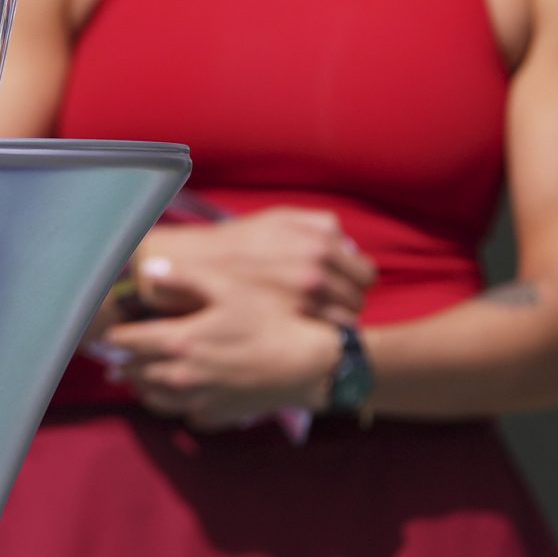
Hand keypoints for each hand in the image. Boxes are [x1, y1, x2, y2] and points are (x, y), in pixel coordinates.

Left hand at [105, 276, 343, 430]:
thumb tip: (149, 269)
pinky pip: (185, 416)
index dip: (116, 336)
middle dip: (124, 363)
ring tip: (136, 379)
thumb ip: (185, 277)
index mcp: (179, 342)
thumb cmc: (269, 319)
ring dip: (142, 388)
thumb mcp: (228, 287)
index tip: (107, 333)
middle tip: (115, 358)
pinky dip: (176, 407)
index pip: (130, 342)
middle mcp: (182, 376)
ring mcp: (199, 400)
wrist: (309, 364)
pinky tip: (180, 396)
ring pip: (154, 399)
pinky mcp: (218, 416)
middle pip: (136, 373)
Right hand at [134, 208, 373, 326]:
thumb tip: (348, 247)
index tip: (340, 286)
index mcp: (320, 242)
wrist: (192, 269)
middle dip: (345, 302)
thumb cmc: (235, 244)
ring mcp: (305, 301)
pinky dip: (320, 336)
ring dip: (334, 323)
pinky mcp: (292, 325)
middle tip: (323, 305)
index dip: (354, 281)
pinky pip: (326, 338)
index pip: (364, 273)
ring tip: (311, 320)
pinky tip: (302, 330)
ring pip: (346, 323)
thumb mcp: (278, 218)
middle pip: (358, 300)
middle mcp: (318, 271)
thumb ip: (320, 225)